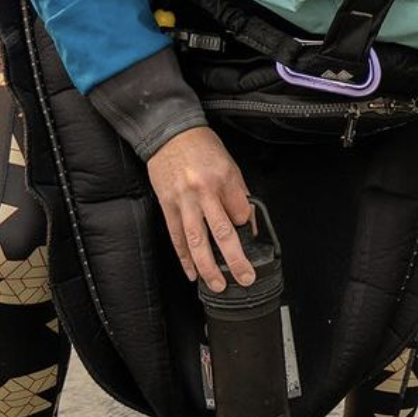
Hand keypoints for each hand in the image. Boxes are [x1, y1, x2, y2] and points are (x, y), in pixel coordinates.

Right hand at [146, 127, 254, 290]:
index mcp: (224, 179)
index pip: (241, 214)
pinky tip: (192, 272)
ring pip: (197, 241)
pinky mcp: (167, 206)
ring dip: (208, 267)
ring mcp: (184, 201)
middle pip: (222, 232)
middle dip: (235, 260)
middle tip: (244, 278)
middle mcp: (204, 192)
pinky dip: (184, 258)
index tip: (250, 238)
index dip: (247, 229)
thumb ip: (237, 193)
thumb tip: (246, 221)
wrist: (169, 132)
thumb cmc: (201, 146)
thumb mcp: (229, 164)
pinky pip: (177, 237)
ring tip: (217, 284)